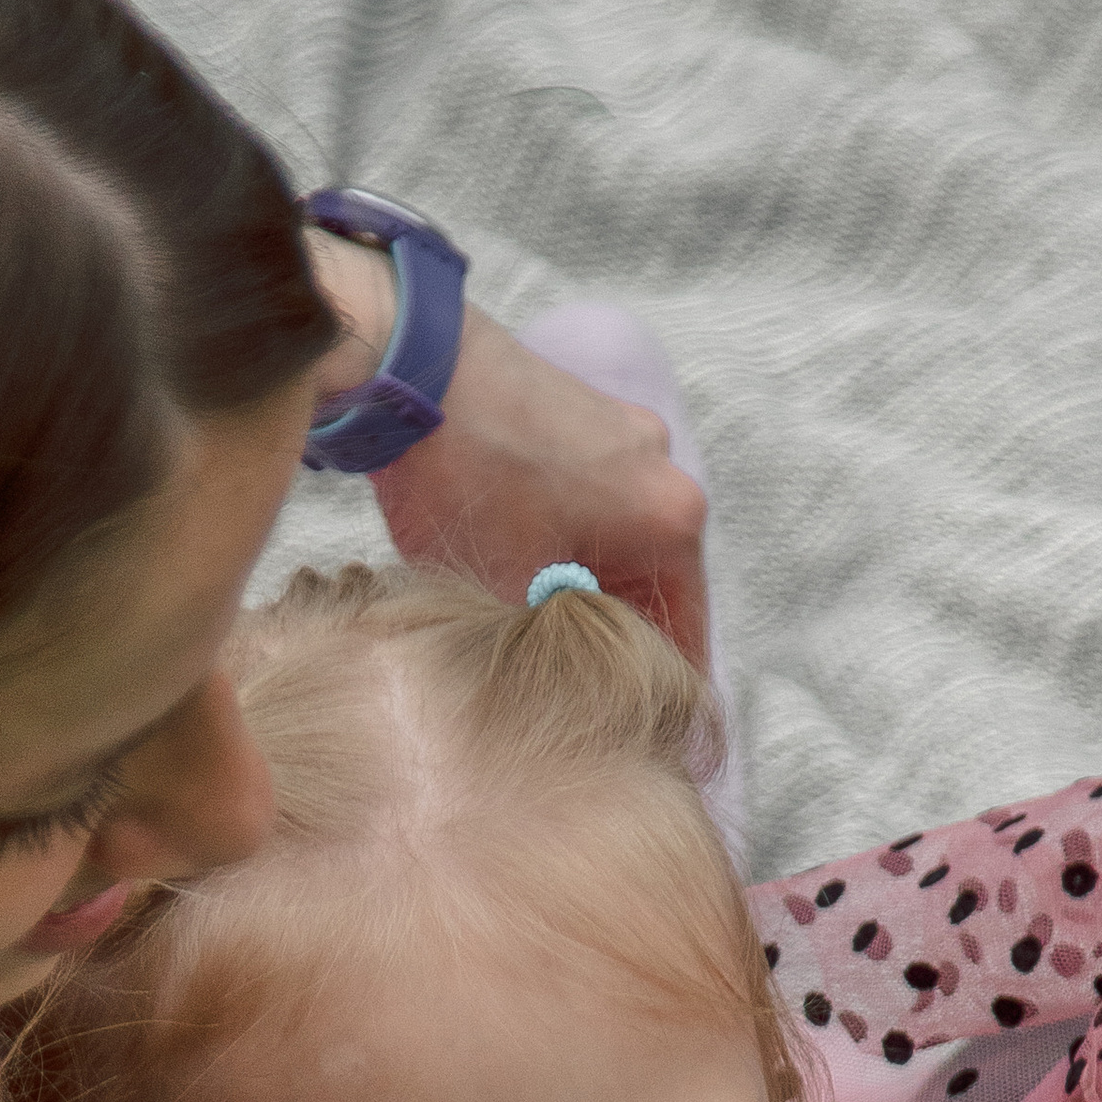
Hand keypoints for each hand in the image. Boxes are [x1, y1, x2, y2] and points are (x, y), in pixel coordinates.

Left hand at [375, 308, 710, 666]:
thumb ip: (563, 642)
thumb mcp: (516, 592)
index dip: (667, 693)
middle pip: (656, 584)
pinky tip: (527, 567)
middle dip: (622, 638)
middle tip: (589, 694)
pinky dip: (572, 540)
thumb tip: (575, 684)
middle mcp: (666, 470)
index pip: (686, 632)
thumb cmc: (470, 481)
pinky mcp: (585, 412)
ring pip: (622, 541)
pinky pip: (595, 498)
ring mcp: (627, 433)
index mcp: (671, 522)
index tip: (652, 734)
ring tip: (546, 633)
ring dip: (591, 588)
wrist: (415, 367)